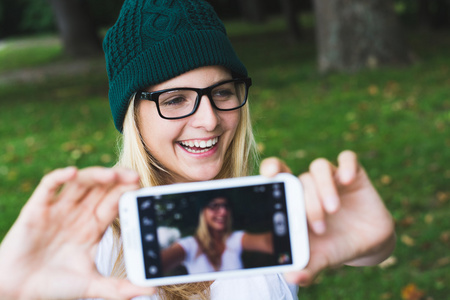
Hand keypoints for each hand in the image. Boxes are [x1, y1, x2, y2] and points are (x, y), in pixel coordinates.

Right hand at [0, 167, 155, 299]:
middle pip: (101, 188)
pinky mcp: (36, 209)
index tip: (141, 188)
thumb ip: (119, 288)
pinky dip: (59, 177)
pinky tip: (72, 172)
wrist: (18, 292)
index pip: (114, 203)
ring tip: (111, 175)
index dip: (126, 193)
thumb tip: (151, 290)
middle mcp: (78, 214)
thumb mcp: (91, 286)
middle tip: (134, 176)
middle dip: (117, 180)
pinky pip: (48, 186)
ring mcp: (58, 209)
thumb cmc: (54, 286)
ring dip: (96, 175)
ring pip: (80, 183)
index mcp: (93, 227)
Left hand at [260, 150, 395, 285]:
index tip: (270, 176)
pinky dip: (346, 165)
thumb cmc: (334, 247)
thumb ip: (305, 268)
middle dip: (308, 202)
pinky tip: (348, 180)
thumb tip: (292, 277)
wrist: (366, 244)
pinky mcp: (354, 174)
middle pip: (301, 179)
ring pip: (319, 167)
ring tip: (332, 210)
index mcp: (294, 200)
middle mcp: (310, 185)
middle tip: (318, 227)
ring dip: (324, 187)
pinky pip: (347, 158)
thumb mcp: (320, 259)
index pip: (277, 175)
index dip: (271, 169)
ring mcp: (332, 178)